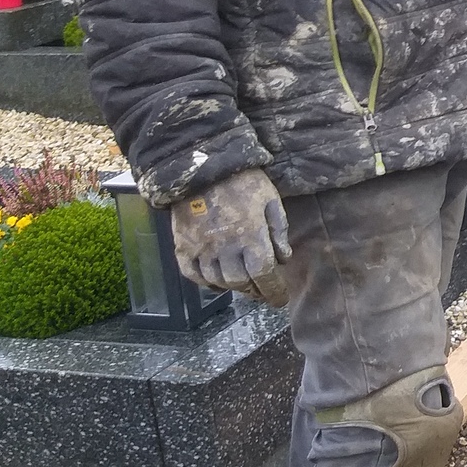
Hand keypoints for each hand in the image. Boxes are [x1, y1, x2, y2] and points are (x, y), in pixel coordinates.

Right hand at [171, 167, 290, 306]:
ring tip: (244, 285)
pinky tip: (217, 282)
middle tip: (263, 291)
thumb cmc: (243, 182)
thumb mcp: (270, 201)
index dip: (273, 291)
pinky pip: (192, 275)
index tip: (280, 299)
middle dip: (255, 290)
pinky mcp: (182, 247)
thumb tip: (283, 258)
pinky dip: (206, 284)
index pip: (264, 274)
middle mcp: (224, 248)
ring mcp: (201, 249)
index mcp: (250, 237)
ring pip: (217, 281)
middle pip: (241, 282)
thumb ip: (278, 231)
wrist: (203, 168)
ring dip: (233, 287)